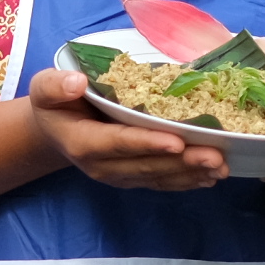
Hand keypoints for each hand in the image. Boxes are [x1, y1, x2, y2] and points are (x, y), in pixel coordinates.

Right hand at [26, 67, 227, 191]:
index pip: (119, 143)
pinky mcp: (133, 178)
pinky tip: (210, 176)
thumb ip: (56, 86)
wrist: (55, 130)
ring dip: (191, 174)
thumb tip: (77, 82)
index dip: (148, 143)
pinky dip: (187, 180)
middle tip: (215, 156)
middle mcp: (102, 166)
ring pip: (159, 178)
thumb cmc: (55, 104)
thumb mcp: (44, 88)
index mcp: (82, 143)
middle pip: (146, 165)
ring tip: (220, 167)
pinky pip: (162, 182)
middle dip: (182, 162)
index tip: (177, 142)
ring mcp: (119, 176)